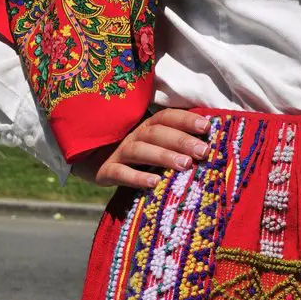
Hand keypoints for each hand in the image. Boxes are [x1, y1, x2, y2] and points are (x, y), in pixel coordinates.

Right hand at [72, 109, 211, 188]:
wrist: (90, 161)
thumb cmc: (135, 154)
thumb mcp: (153, 144)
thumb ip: (176, 141)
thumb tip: (211, 141)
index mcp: (147, 126)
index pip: (167, 117)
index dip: (186, 120)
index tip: (207, 127)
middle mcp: (133, 136)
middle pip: (156, 133)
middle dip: (181, 140)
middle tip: (203, 151)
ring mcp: (118, 152)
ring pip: (140, 151)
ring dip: (163, 156)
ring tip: (185, 165)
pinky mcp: (104, 171)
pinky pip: (119, 173)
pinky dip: (136, 177)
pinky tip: (154, 182)